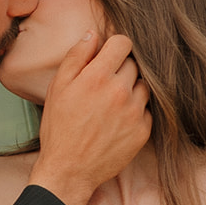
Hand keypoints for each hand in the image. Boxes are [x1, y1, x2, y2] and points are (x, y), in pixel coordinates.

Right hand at [29, 33, 150, 204]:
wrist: (70, 170)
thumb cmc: (60, 128)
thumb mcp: (58, 88)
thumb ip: (76, 57)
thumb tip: (93, 34)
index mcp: (98, 77)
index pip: (123, 43)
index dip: (115, 47)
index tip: (109, 55)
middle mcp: (120, 92)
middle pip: (133, 64)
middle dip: (120, 69)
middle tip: (104, 85)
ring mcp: (135, 112)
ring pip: (143, 86)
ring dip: (131, 89)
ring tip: (112, 103)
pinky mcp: (143, 131)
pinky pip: (147, 109)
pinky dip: (136, 110)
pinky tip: (118, 120)